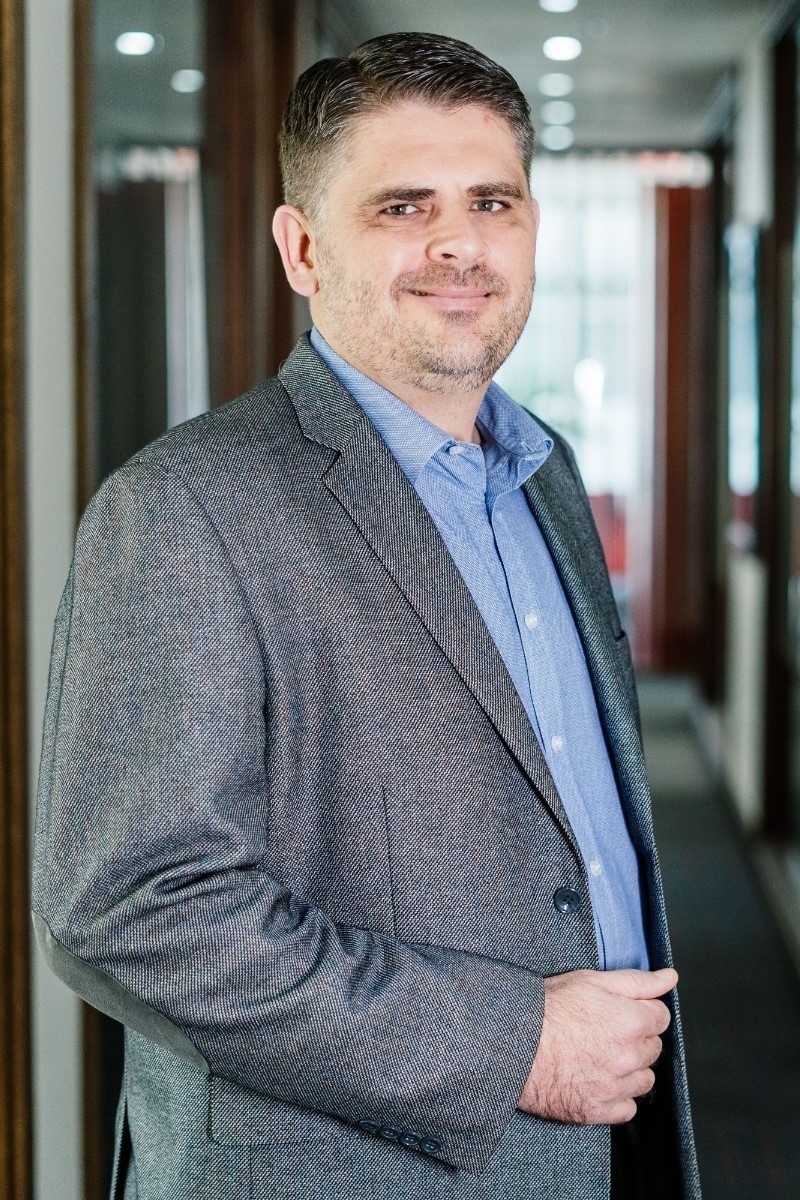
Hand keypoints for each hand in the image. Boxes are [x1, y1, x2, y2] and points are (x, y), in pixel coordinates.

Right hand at [518, 967, 676, 1124]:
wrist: (514, 1044)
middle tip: (606, 1030)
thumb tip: (670, 977)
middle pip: (653, 1047)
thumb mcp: (592, 980)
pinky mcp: (599, 1110)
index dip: (641, 1010)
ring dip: (631, 1069)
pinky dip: (618, 1096)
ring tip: (601, 1056)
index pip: (661, 1017)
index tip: (622, 1011)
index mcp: (631, 1021)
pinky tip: (599, 1080)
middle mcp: (629, 1056)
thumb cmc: (548, 1009)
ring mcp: (615, 1086)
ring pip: (644, 1079)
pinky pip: (627, 1108)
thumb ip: (638, 981)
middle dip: (637, 1038)